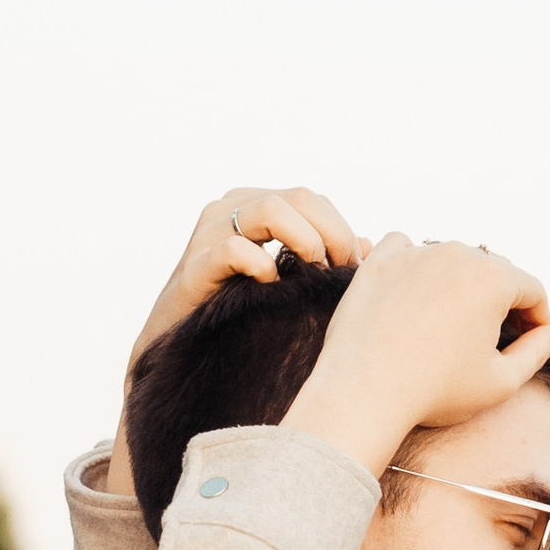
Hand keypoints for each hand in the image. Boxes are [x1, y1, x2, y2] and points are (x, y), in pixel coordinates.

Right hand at [105, 190, 367, 496]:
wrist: (178, 353)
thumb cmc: (238, 315)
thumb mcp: (287, 282)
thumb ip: (324, 259)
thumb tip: (370, 245)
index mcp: (253, 207)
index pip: (311, 199)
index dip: (340, 229)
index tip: (354, 268)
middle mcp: (229, 210)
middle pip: (298, 197)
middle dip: (331, 233)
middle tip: (341, 272)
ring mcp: (207, 234)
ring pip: (269, 210)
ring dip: (305, 241)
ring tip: (313, 275)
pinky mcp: (192, 268)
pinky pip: (234, 250)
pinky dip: (262, 266)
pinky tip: (273, 288)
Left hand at [286, 234, 549, 479]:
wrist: (364, 393)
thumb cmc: (435, 393)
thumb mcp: (500, 382)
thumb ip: (538, 352)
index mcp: (495, 279)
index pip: (533, 290)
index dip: (538, 319)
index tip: (531, 343)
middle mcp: (457, 254)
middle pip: (493, 271)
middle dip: (500, 301)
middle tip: (491, 338)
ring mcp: (414, 253)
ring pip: (451, 259)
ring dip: (458, 283)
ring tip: (451, 322)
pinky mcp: (378, 261)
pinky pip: (405, 248)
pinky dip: (414, 265)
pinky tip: (414, 293)